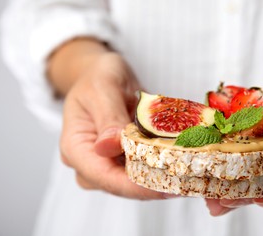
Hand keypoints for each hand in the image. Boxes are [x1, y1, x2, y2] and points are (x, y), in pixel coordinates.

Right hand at [59, 52, 169, 198]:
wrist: (101, 73)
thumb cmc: (97, 77)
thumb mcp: (102, 88)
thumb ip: (107, 117)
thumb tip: (108, 147)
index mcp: (75, 146)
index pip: (102, 176)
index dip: (132, 186)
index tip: (162, 188)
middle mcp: (88, 160)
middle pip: (118, 185)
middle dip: (150, 186)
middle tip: (183, 182)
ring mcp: (106, 161)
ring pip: (131, 180)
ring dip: (158, 179)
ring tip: (187, 177)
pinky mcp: (122, 157)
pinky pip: (141, 167)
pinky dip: (160, 166)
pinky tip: (182, 164)